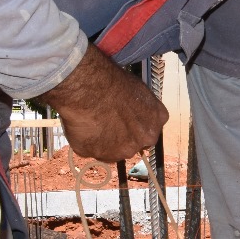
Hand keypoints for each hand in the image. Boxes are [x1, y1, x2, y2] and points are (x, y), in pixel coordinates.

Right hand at [37, 45, 167, 160]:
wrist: (90, 90)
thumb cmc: (114, 83)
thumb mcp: (140, 93)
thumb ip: (142, 110)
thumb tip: (135, 112)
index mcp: (156, 122)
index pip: (148, 131)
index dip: (135, 127)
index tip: (124, 121)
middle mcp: (144, 140)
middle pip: (133, 144)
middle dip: (122, 137)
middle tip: (107, 123)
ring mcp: (122, 151)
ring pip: (113, 151)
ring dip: (104, 142)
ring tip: (93, 123)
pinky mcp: (99, 155)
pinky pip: (92, 151)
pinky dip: (87, 142)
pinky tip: (83, 127)